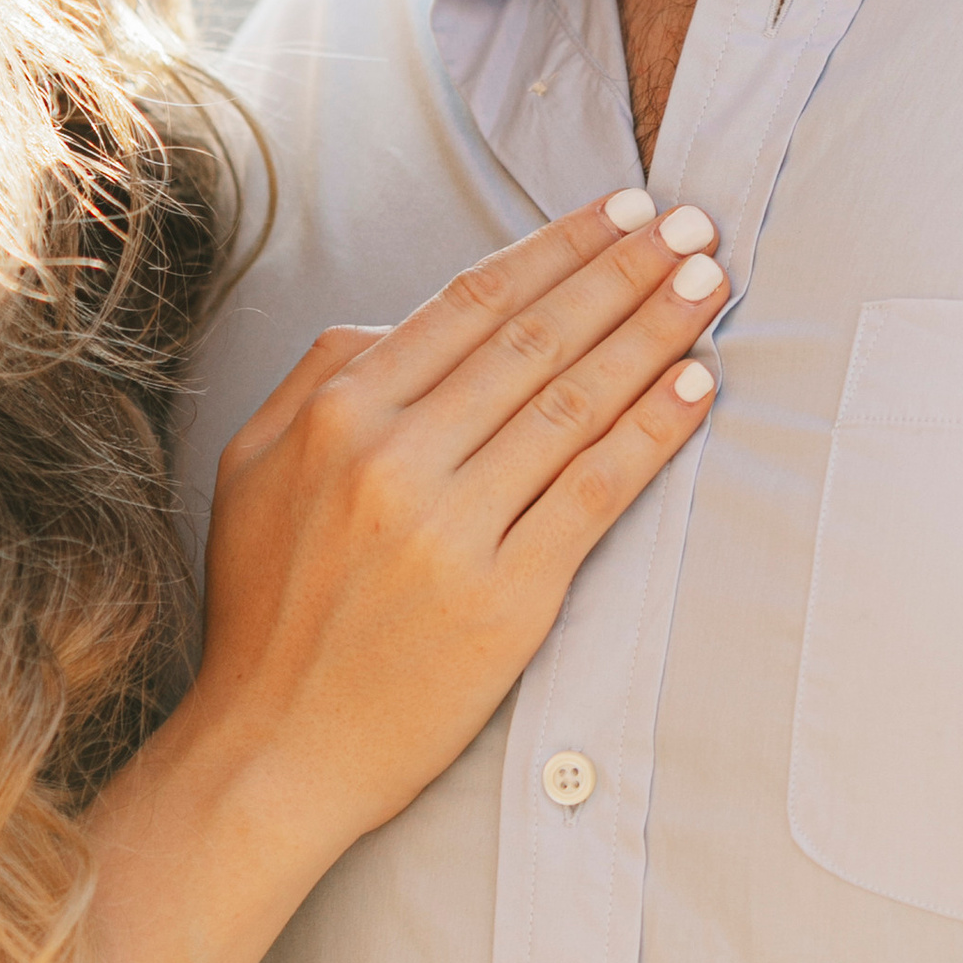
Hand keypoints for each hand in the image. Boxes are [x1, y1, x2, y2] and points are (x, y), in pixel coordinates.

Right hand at [199, 190, 723, 852]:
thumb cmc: (268, 611)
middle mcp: (394, 458)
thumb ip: (321, 376)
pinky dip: (651, 433)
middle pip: (536, 338)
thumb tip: (400, 318)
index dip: (555, 247)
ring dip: (654, 334)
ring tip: (709, 287)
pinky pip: (595, 494)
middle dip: (625, 272)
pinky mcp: (506, 598)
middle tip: (693, 226)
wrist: (275, 750)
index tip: (617, 211)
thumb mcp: (253, 468)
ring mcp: (452, 528)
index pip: (471, 303)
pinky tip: (695, 389)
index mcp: (336, 413)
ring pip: (575, 403)